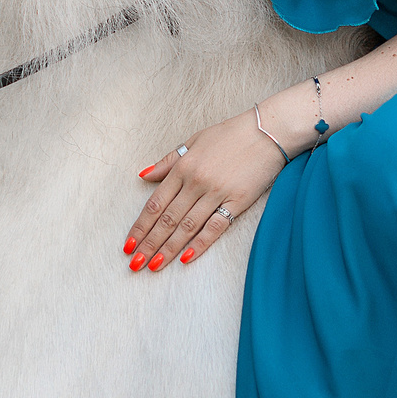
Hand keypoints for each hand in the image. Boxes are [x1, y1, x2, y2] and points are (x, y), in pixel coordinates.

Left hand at [125, 110, 287, 271]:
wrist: (268, 130)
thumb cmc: (230, 134)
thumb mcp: (194, 141)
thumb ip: (168, 161)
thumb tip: (144, 175)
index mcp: (183, 167)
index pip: (155, 203)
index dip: (140, 226)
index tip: (128, 244)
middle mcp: (196, 182)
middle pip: (168, 219)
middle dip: (149, 244)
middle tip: (135, 264)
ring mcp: (217, 193)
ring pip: (187, 226)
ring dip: (169, 248)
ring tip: (154, 266)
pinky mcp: (238, 201)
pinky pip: (216, 227)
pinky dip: (200, 243)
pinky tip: (186, 258)